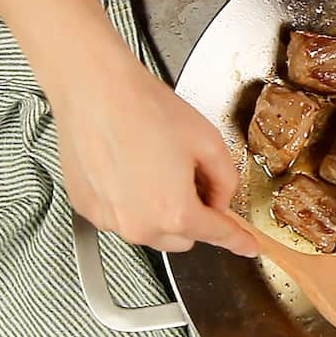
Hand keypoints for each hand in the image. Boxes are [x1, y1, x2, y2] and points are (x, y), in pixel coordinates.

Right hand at [52, 54, 258, 255]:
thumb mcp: (208, 142)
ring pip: (151, 231)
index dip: (237, 239)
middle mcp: (139, 225)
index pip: (217, 234)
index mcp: (174, 212)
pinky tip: (129, 168)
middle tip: (189, 177)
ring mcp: (109, 220)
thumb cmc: (145, 109)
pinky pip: (121, 217)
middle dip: (193, 216)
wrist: (96, 90)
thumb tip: (221, 200)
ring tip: (154, 166)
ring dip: (160, 211)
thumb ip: (226, 180)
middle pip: (184, 239)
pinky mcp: (87, 209)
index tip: (247, 246)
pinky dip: (131, 202)